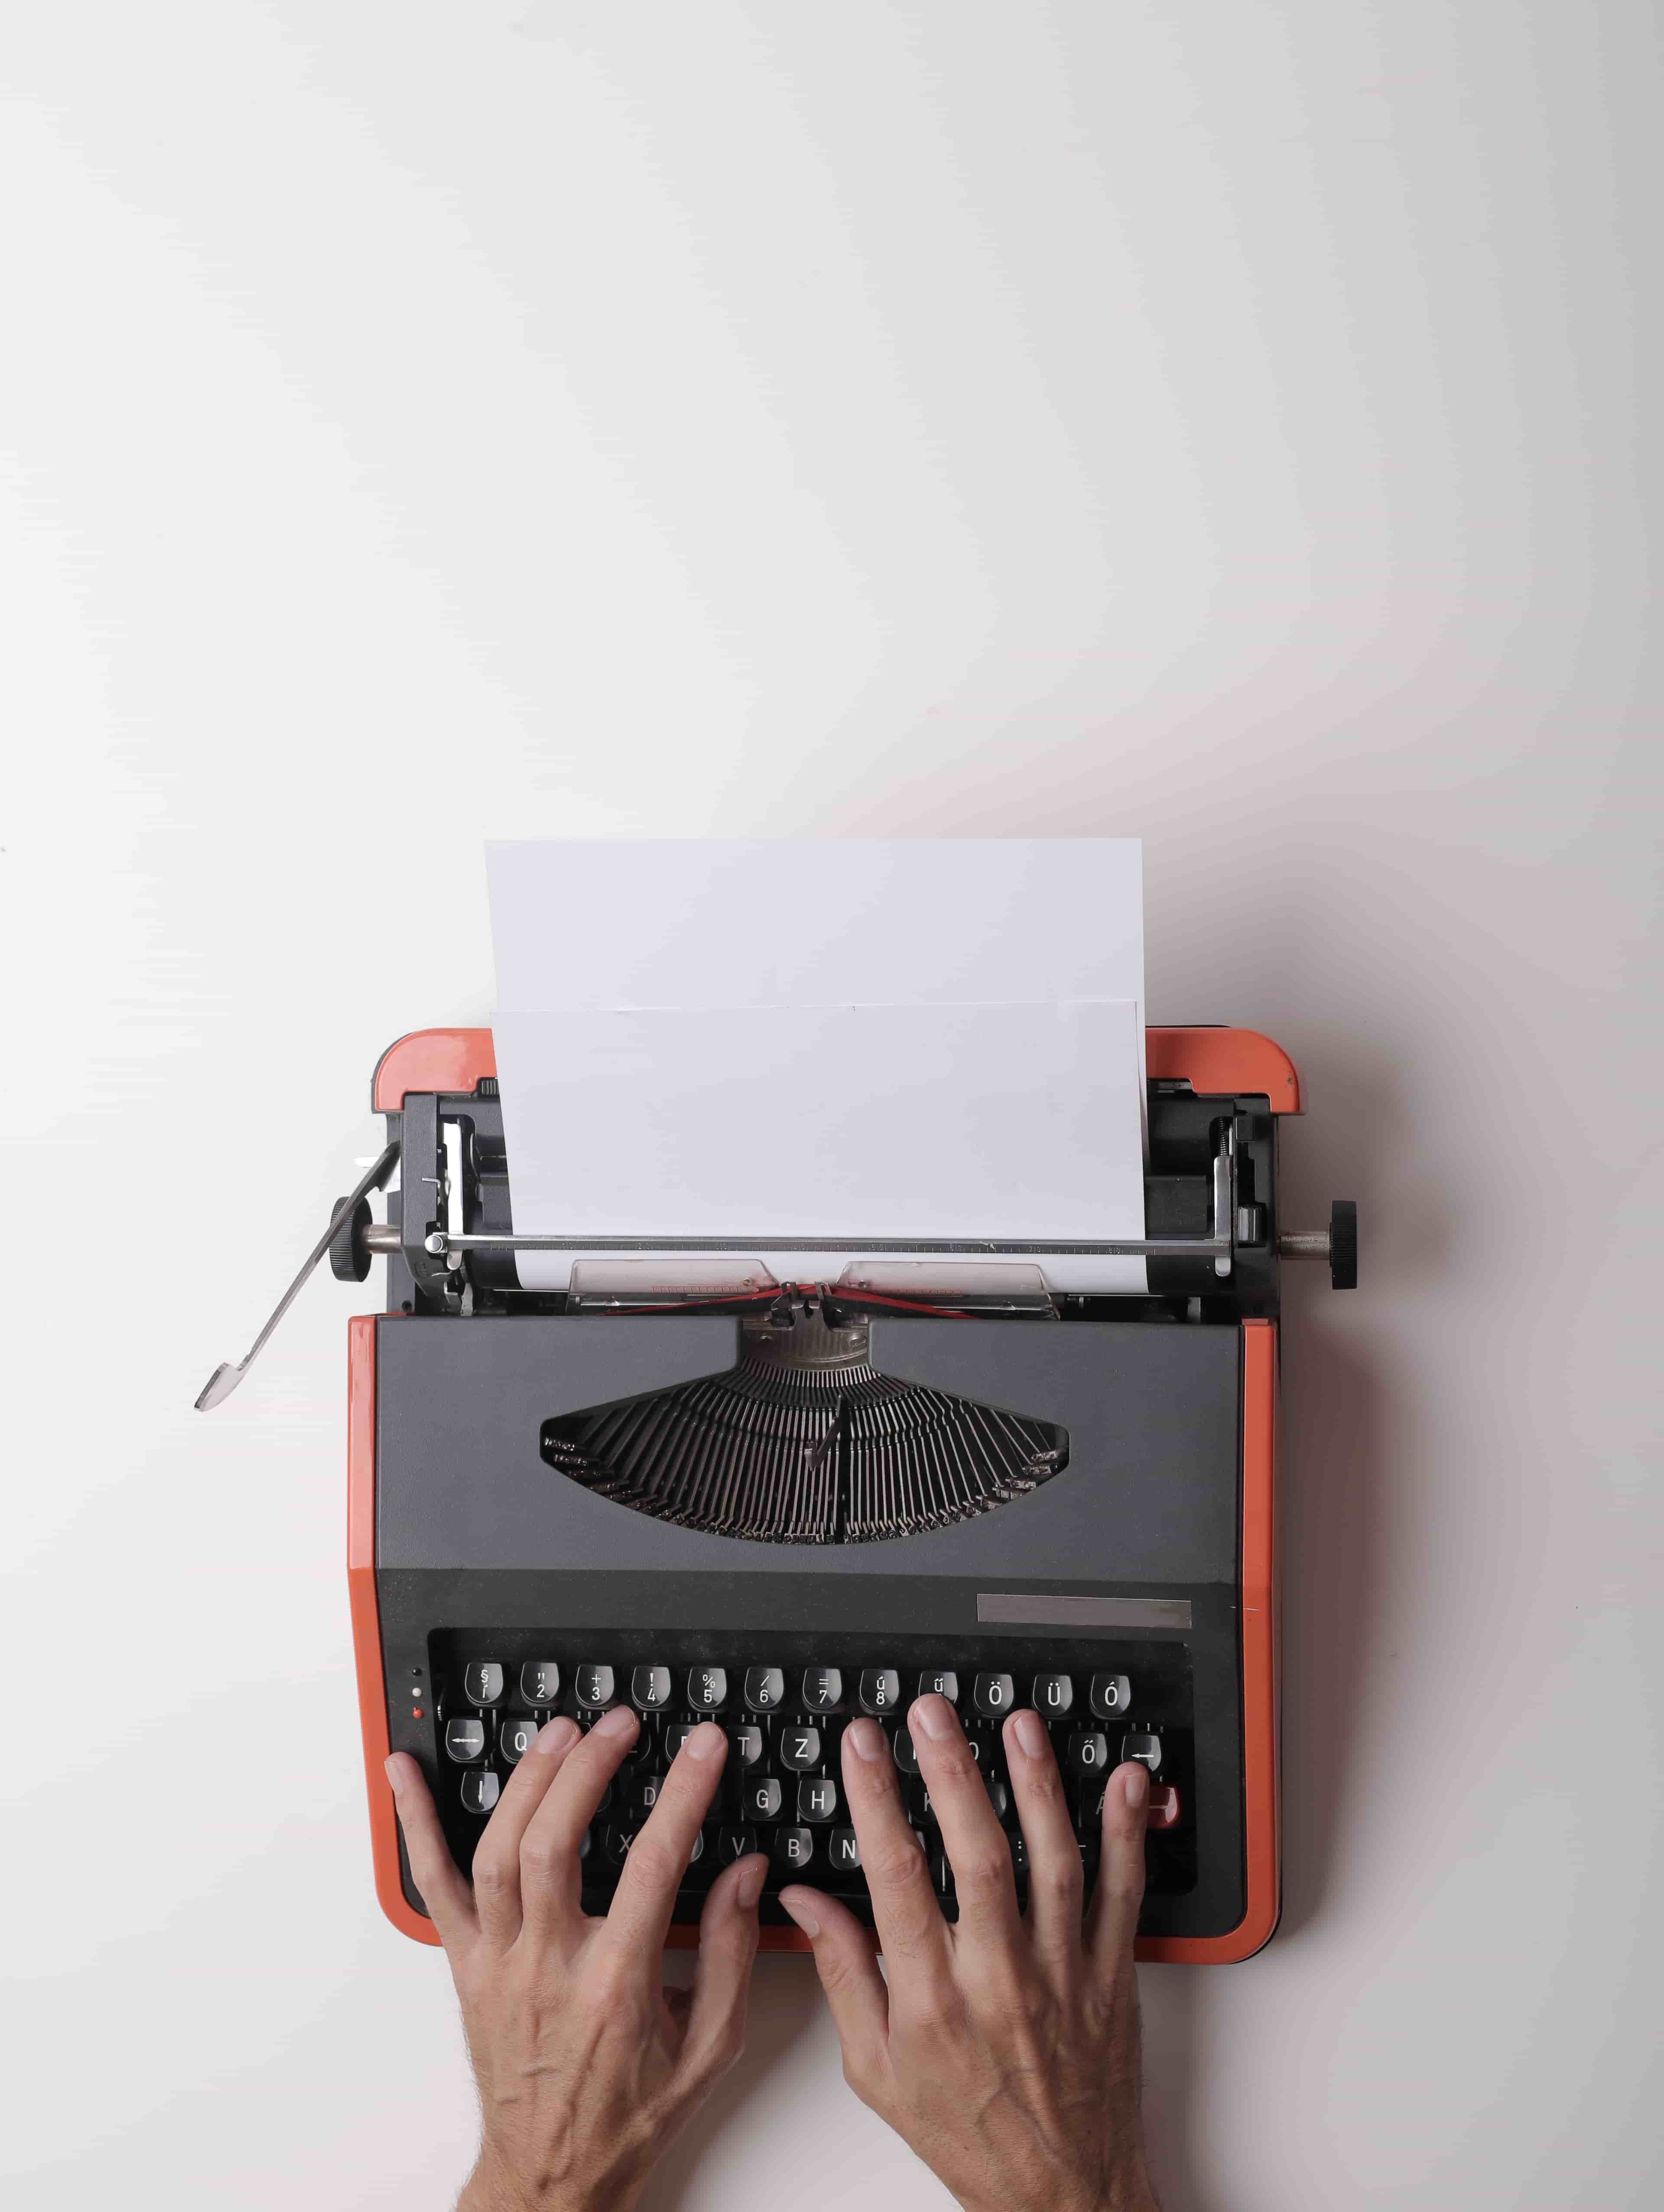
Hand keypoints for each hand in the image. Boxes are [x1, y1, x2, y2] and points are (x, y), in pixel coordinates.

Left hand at [385, 1710, 767, 2211]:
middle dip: (590, 1768)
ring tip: (560, 1731)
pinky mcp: (464, 1966)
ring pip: (497, 1852)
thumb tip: (746, 1873)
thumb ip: (729, 1953)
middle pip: (556, 1842)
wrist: (553, 2179)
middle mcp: (548, 1968)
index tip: (704, 1747)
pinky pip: (433, 1885)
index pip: (654, 1863)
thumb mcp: (709, 2048)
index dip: (684, 1793)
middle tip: (621, 1723)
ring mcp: (497, 1964)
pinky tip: (405, 1770)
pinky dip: (415, 1823)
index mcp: (616, 1986)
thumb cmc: (629, 2115)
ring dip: (526, 1781)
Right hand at [778, 1695, 1157, 2211]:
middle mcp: (999, 1980)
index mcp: (933, 2000)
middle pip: (977, 1854)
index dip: (876, 1800)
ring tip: (1019, 1725)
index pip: (896, 1877)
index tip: (863, 1744)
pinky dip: (1129, 1834)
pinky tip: (1126, 1782)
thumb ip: (840, 1973)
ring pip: (1054, 1862)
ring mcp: (1063, 1975)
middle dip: (952, 1772)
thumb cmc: (966, 2132)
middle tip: (933, 1712)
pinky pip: (1125, 1895)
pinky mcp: (1113, 1978)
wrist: (1059, 2195)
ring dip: (1038, 1786)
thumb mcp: (875, 2068)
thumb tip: (803, 1901)